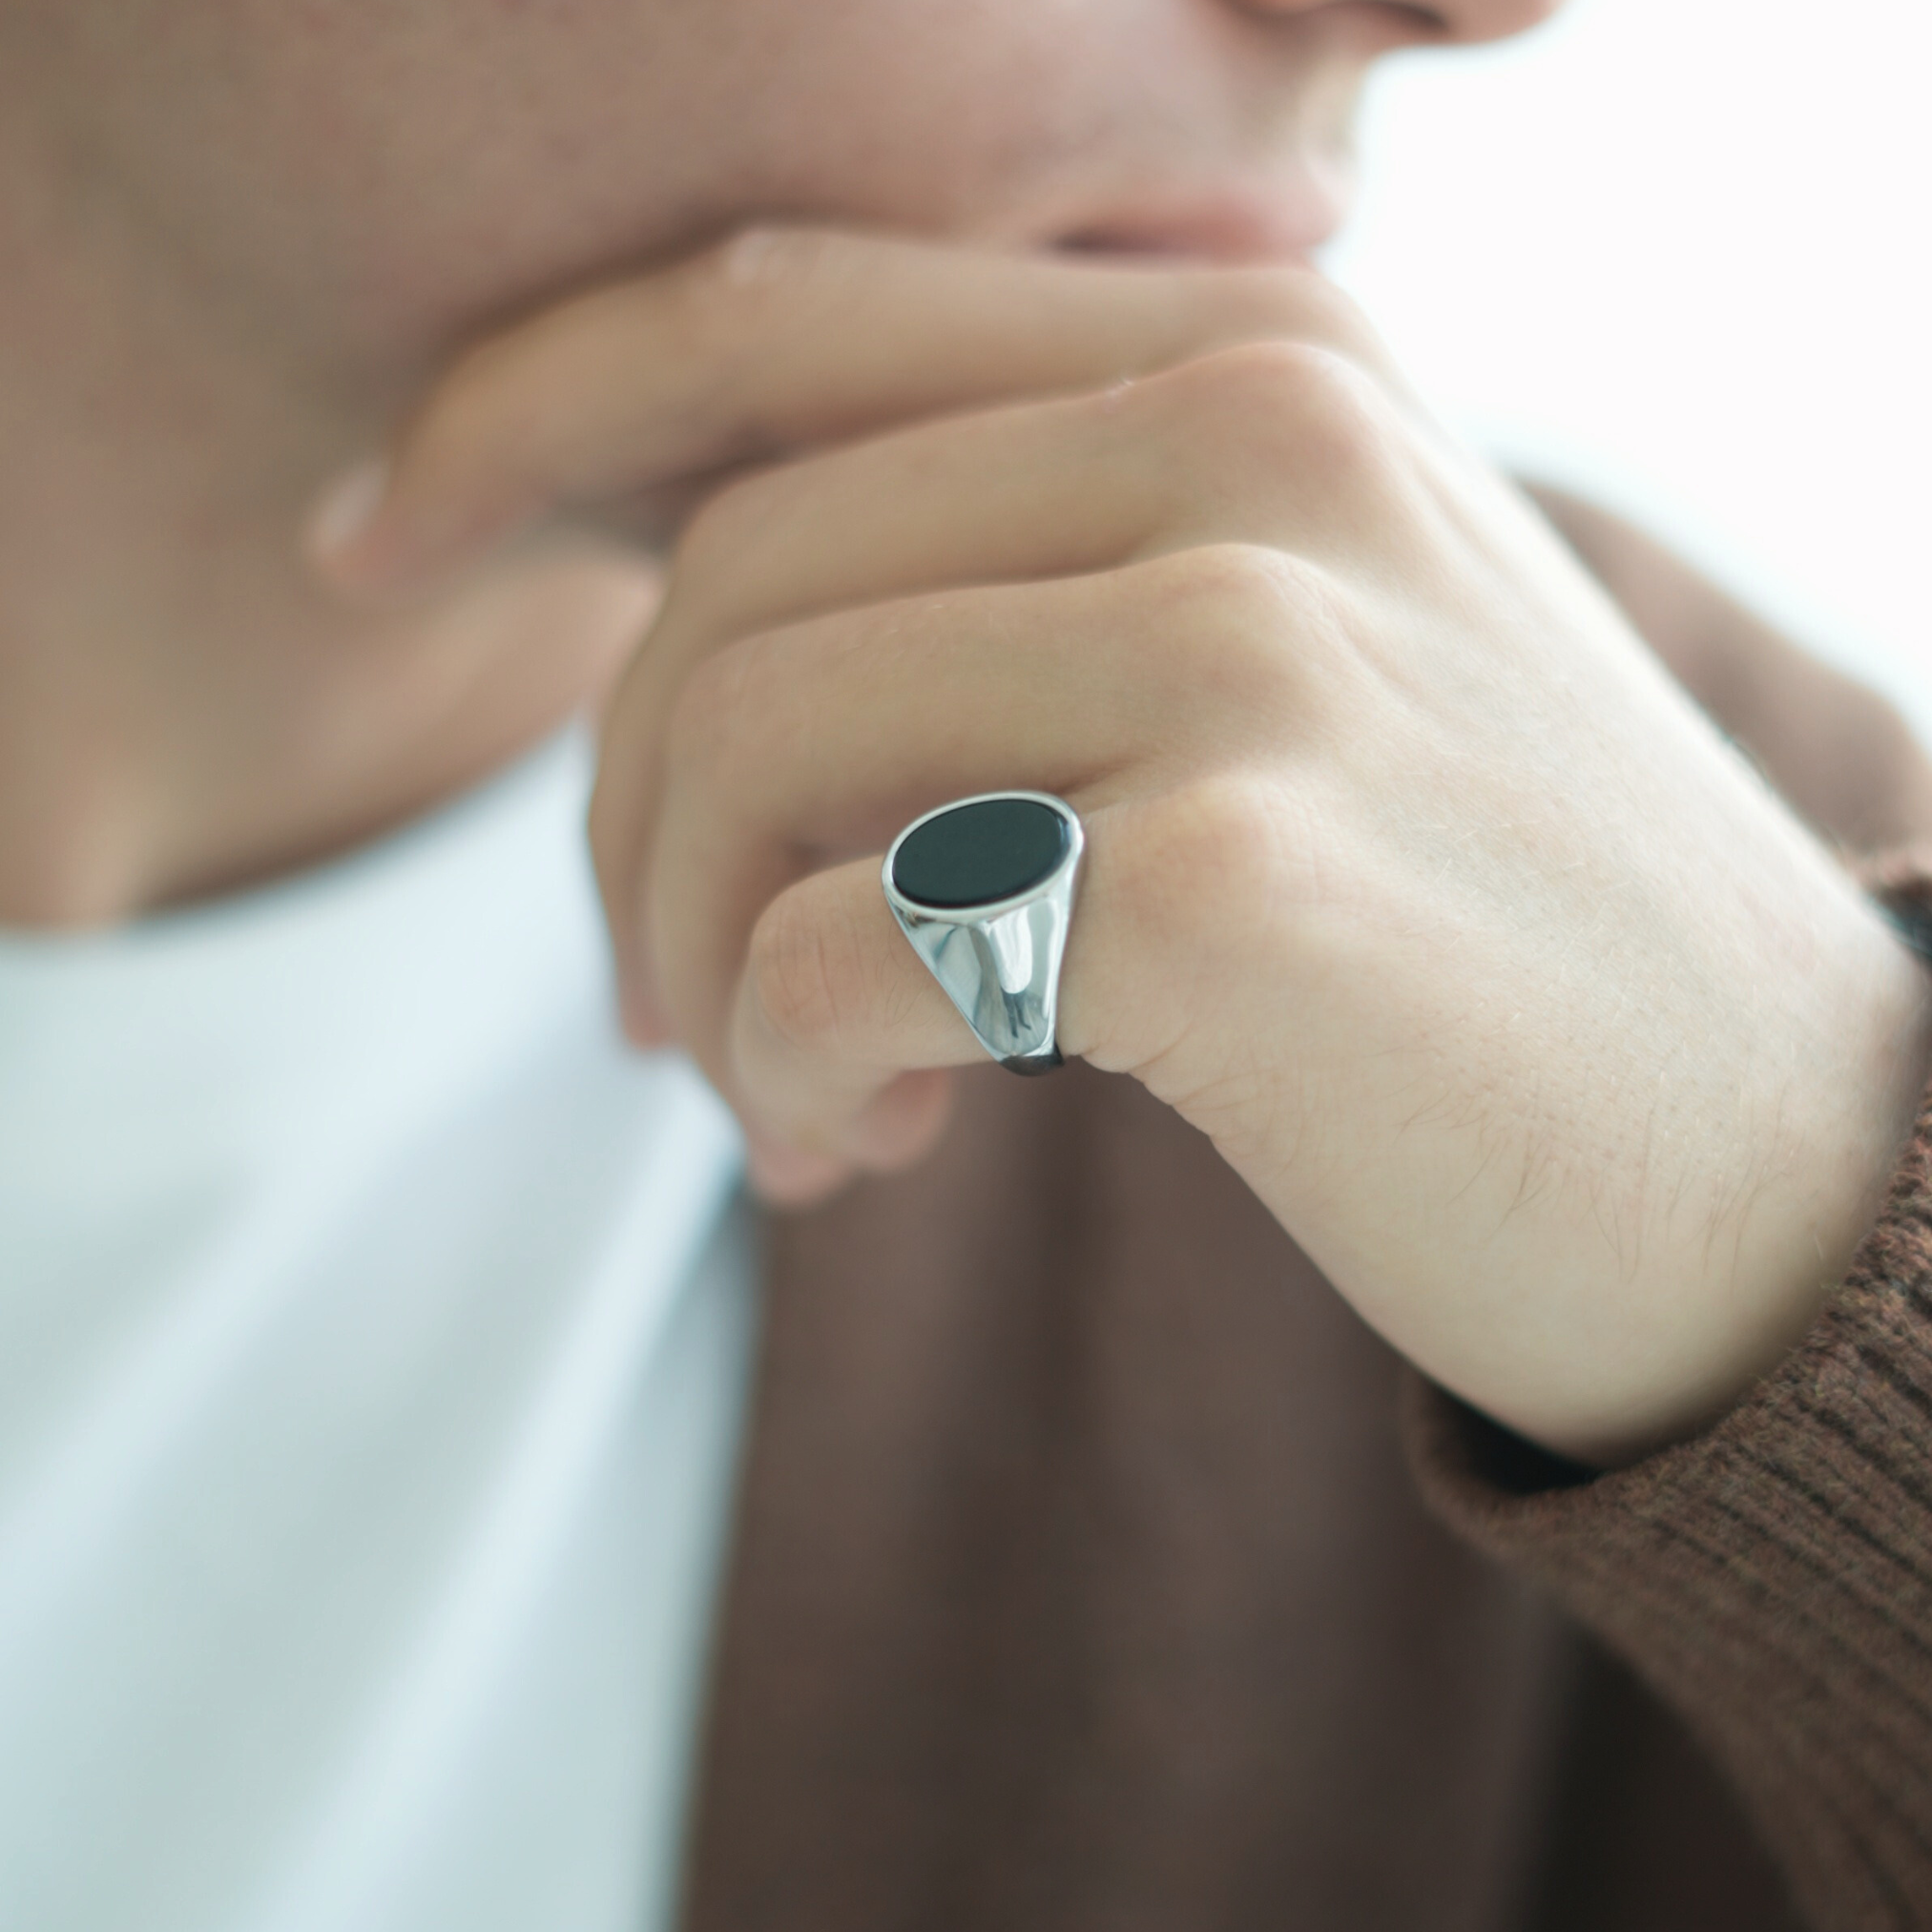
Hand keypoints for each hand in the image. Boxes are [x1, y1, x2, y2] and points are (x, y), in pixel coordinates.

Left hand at [310, 229, 1931, 1465]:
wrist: (1759, 1178)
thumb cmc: (1478, 947)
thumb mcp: (1268, 675)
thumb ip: (1021, 581)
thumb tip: (697, 632)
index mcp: (1251, 357)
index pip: (769, 313)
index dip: (515, 414)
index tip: (370, 543)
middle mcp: (1256, 441)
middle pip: (726, 576)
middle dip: (617, 819)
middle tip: (656, 1010)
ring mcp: (1252, 642)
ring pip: (745, 743)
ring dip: (691, 965)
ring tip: (781, 1103)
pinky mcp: (1232, 878)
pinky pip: (825, 949)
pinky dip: (777, 1070)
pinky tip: (861, 1154)